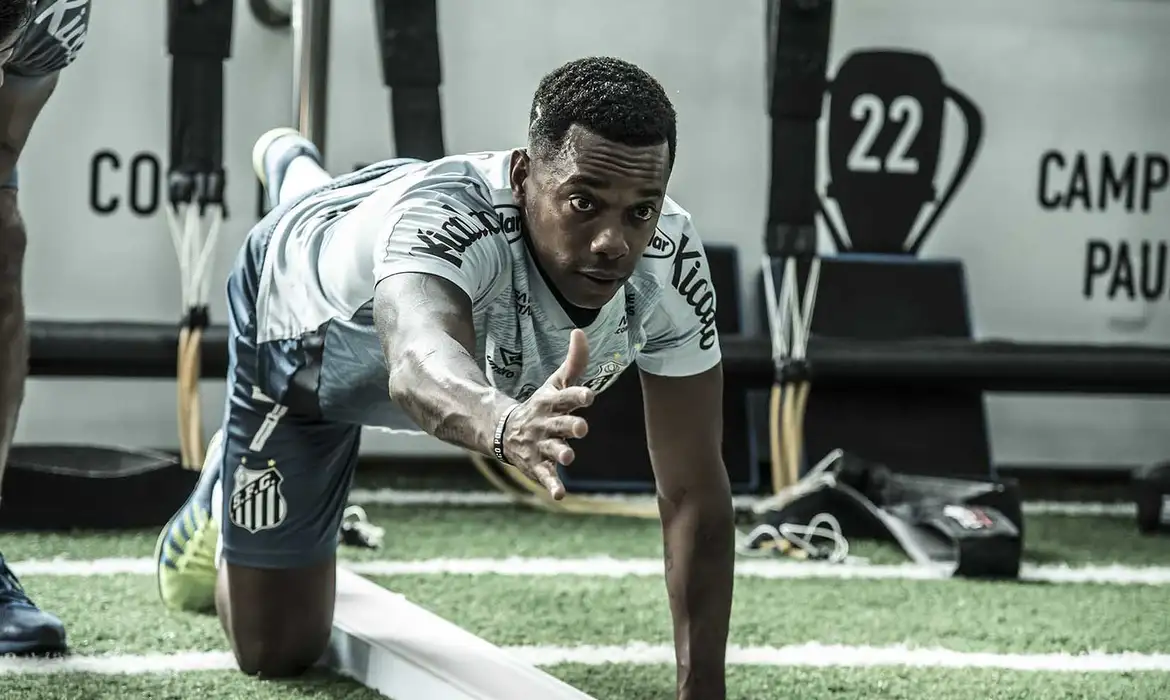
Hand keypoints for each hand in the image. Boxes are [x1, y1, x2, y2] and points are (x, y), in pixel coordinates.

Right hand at [501, 328, 593, 499]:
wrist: (504, 431)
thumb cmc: (541, 406)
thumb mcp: (555, 383)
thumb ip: (573, 361)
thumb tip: (580, 331)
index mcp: (550, 403)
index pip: (565, 397)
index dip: (577, 396)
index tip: (589, 395)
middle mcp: (545, 424)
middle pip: (560, 424)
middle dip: (570, 426)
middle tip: (582, 428)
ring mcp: (540, 445)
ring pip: (552, 450)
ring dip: (560, 452)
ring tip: (569, 455)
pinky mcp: (537, 465)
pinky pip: (545, 476)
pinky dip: (552, 486)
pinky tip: (560, 495)